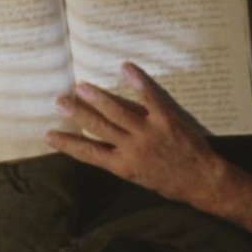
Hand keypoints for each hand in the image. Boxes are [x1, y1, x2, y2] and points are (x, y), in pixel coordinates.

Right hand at [46, 62, 251, 232]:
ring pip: (117, 111)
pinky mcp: (165, 120)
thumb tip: (106, 142)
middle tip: (59, 101)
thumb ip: (123, 158)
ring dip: (98, 97)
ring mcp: (148, 133)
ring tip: (81, 86)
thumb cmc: (173, 183)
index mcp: (123, 166)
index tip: (49, 134)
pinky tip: (125, 69)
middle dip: (76, 114)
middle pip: (98, 127)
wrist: (202, 181)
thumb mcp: (141, 178)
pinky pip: (148, 98)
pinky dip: (137, 82)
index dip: (67, 143)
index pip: (88, 153)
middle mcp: (131, 148)